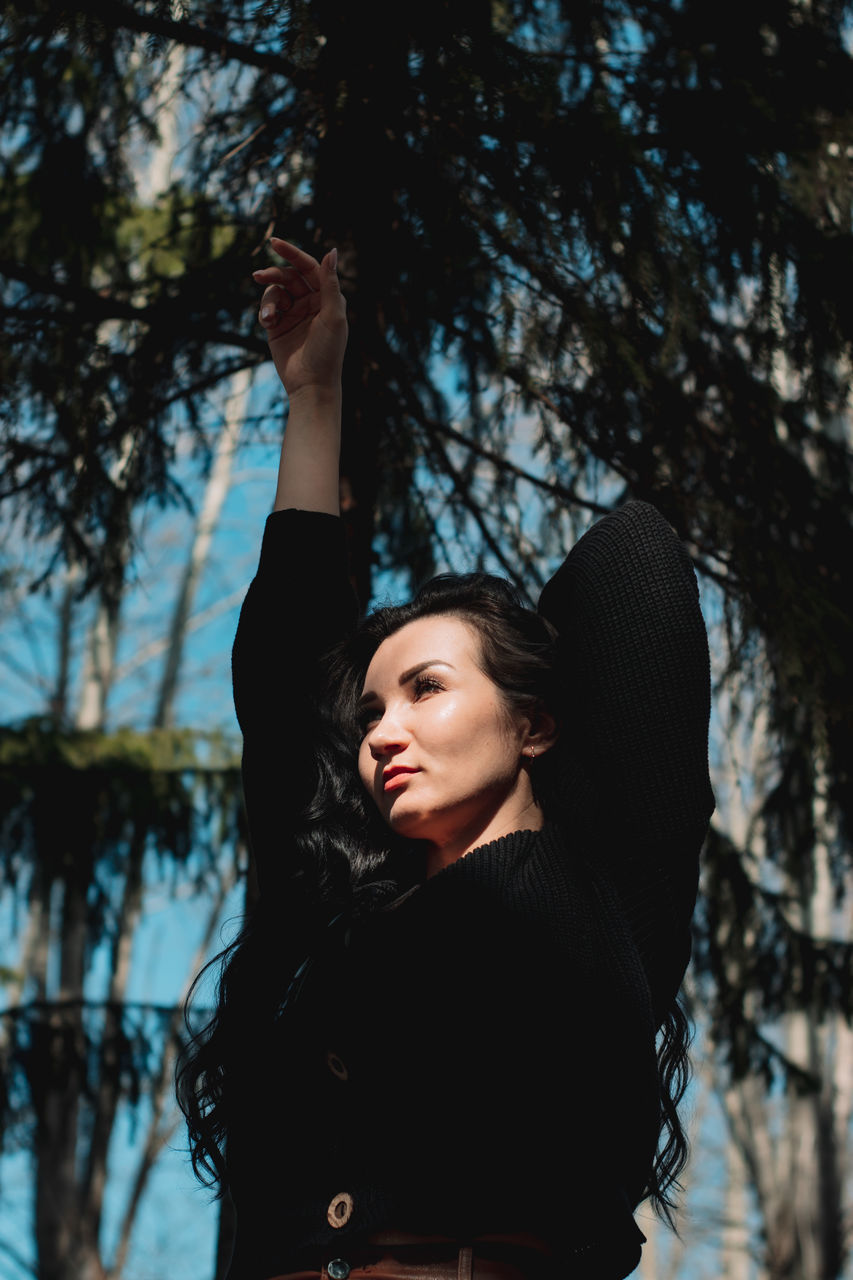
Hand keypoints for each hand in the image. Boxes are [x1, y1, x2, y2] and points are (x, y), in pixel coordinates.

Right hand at [252, 239, 346, 397]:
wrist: (311, 385)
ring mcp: (293, 314)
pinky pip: (267, 309)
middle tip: (258, 276)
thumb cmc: (328, 352)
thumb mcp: (333, 316)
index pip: (308, 267)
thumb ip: (331, 283)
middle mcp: (311, 302)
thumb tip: (331, 250)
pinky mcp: (278, 326)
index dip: (292, 254)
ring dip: (268, 300)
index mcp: (327, 297)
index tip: (274, 243)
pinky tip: (268, 323)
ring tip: (269, 316)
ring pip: (275, 292)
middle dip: (273, 274)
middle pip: (288, 277)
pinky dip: (265, 312)